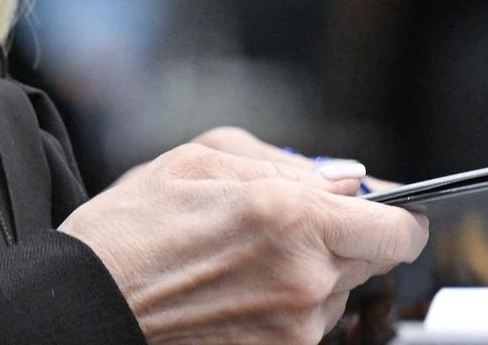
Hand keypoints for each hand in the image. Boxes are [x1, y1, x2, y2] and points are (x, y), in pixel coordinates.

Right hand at [59, 129, 426, 343]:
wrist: (89, 303)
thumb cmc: (134, 228)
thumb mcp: (202, 160)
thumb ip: (285, 162)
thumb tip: (343, 177)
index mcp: (293, 218)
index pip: (398, 229)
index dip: (396, 215)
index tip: (381, 207)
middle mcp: (305, 279)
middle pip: (371, 258)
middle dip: (341, 236)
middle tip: (285, 224)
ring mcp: (294, 328)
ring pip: (336, 291)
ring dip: (309, 270)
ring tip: (243, 257)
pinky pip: (305, 322)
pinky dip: (284, 303)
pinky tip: (235, 287)